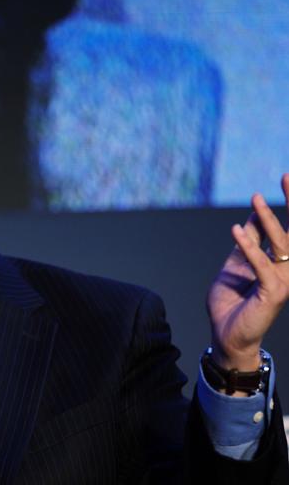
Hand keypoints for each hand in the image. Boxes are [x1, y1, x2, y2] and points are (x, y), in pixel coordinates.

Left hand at [208, 174, 288, 377]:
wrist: (226, 334)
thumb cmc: (232, 301)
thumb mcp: (236, 263)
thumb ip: (248, 242)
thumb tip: (252, 216)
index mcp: (280, 262)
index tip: (287, 177)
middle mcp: (287, 269)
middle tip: (287, 176)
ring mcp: (283, 281)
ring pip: (281, 245)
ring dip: (267, 220)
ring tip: (255, 199)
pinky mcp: (272, 293)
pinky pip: (262, 265)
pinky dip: (249, 247)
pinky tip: (236, 230)